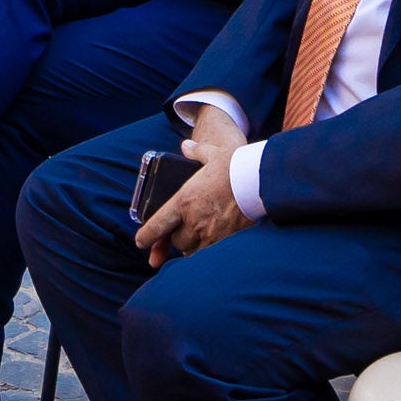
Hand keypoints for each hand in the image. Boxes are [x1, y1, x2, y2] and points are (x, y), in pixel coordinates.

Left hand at [136, 107, 249, 263]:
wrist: (260, 180)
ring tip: (201, 237)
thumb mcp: (213, 154)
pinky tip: (216, 244)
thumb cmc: (236, 165)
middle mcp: (194, 221)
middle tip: (186, 231)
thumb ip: (197, 152)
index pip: (157, 225)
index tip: (140, 242)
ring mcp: (210, 234)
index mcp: (184, 200)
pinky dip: (210, 252)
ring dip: (194, 246)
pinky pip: (212, 254)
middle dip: (179, 238)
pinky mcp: (227, 242)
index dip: (146, 236)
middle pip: (177, 241)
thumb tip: (186, 146)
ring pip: (194, 251)